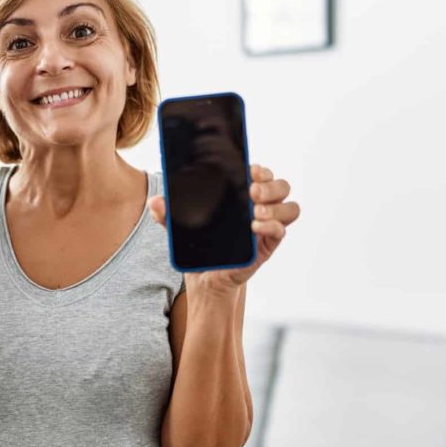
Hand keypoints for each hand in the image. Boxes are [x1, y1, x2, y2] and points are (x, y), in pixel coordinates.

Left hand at [148, 164, 299, 294]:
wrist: (205, 277)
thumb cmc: (199, 246)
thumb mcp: (181, 227)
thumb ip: (168, 214)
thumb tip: (155, 202)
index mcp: (242, 195)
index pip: (261, 174)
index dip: (260, 169)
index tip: (248, 170)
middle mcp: (260, 207)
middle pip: (281, 186)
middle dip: (270, 184)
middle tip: (252, 191)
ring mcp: (267, 226)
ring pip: (290, 207)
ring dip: (275, 205)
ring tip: (254, 212)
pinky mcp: (267, 245)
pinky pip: (281, 231)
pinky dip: (272, 226)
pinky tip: (254, 228)